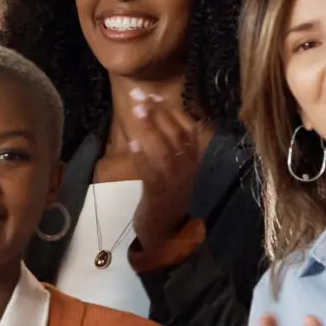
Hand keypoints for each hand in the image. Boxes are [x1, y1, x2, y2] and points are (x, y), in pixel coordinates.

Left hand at [118, 88, 202, 245]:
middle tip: (139, 96)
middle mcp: (188, 167)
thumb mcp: (172, 168)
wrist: (166, 230)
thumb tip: (153, 115)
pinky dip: (142, 157)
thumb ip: (168, 145)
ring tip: (136, 111)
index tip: (153, 95)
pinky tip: (132, 144)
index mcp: (193, 158)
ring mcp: (175, 181)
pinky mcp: (159, 194)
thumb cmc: (166, 194)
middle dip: (157, 113)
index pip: (187, 127)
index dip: (170, 110)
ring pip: (164, 150)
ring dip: (150, 129)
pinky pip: (151, 173)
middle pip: (175, 134)